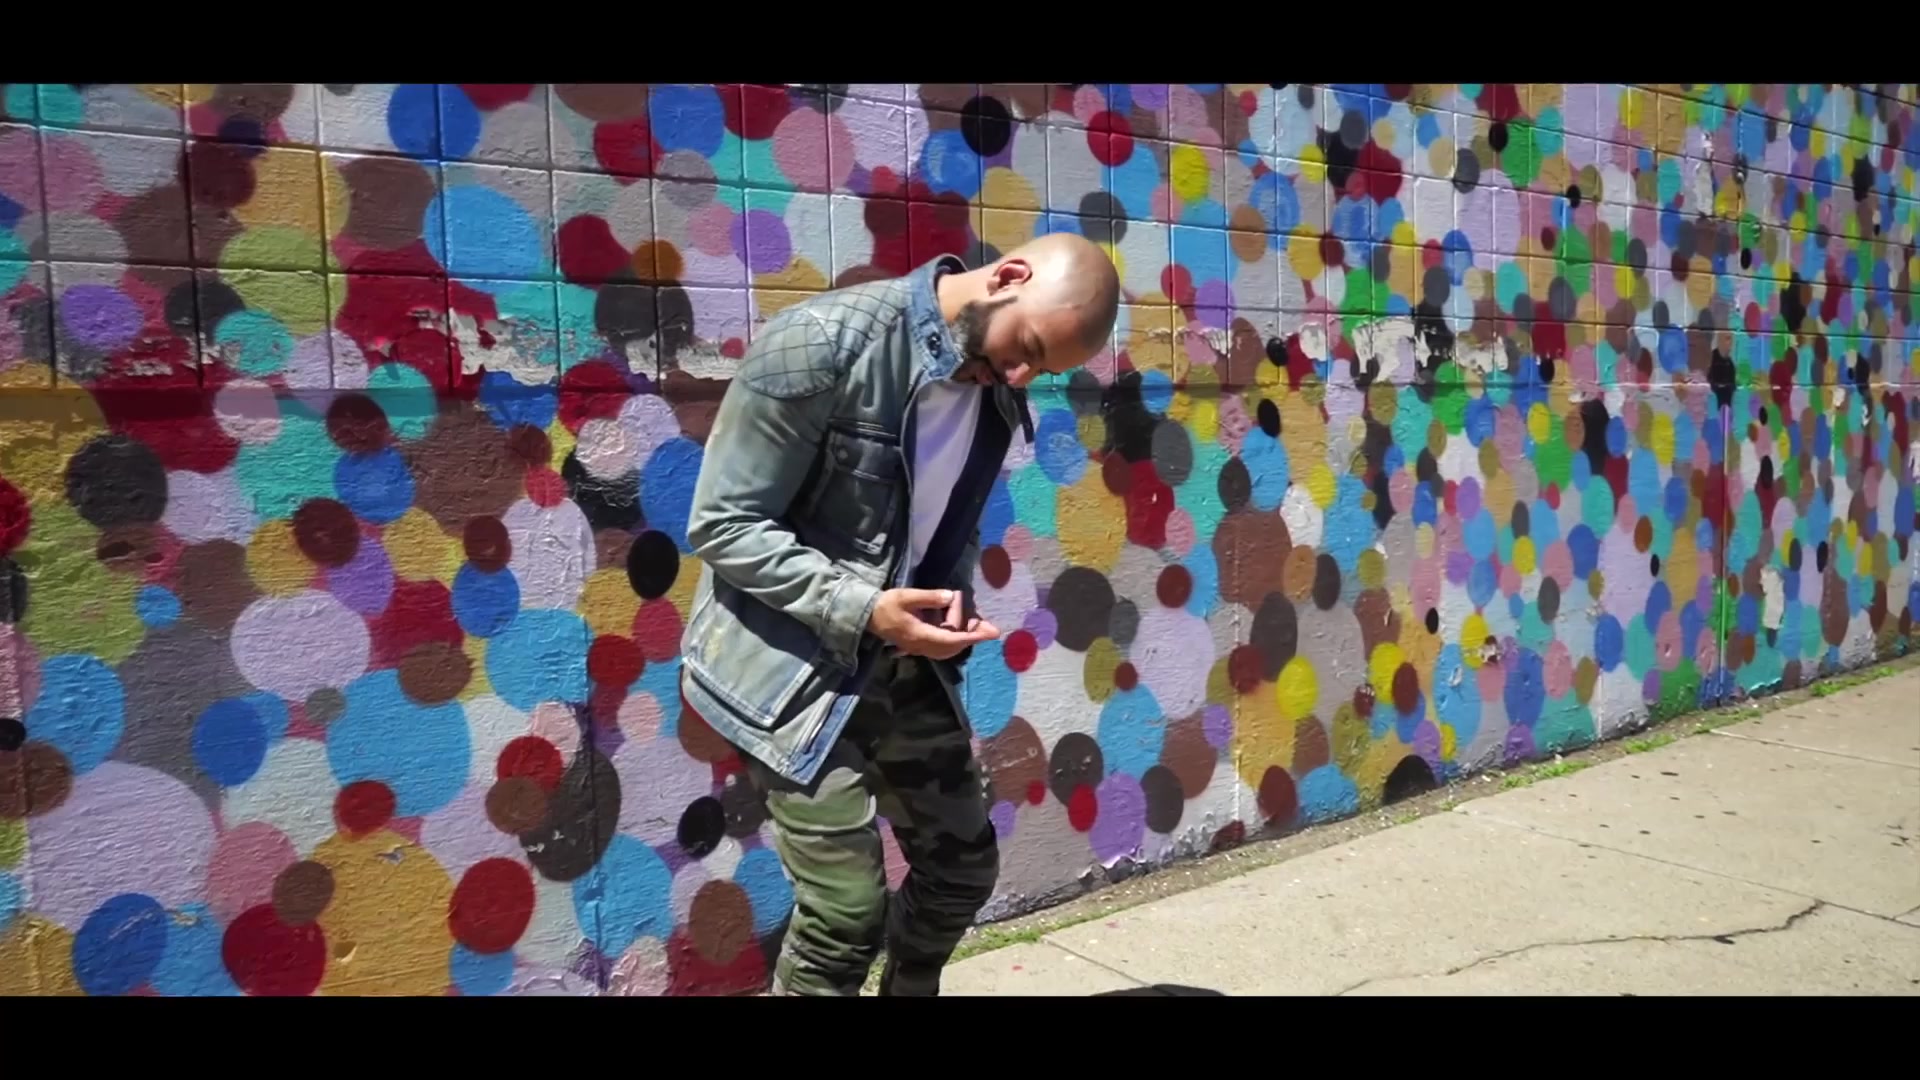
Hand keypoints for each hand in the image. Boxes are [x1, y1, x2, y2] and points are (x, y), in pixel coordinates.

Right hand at [868, 588, 1000, 659]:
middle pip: (954, 647)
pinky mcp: (917, 645)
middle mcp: (922, 645)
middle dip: (973, 638)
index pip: (952, 639)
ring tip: (978, 626)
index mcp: (920, 634)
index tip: (991, 633)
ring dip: (964, 639)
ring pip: (948, 649)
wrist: (866, 616)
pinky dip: (954, 639)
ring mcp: (919, 648)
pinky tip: (959, 628)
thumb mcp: (906, 596)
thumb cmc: (885, 604)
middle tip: (990, 628)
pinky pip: (941, 647)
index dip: (973, 636)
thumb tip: (951, 596)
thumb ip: (930, 597)